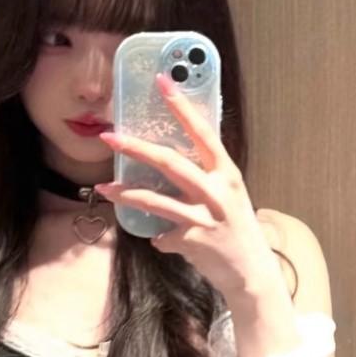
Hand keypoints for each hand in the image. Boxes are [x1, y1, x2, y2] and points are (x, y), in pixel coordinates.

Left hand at [96, 72, 279, 300]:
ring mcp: (205, 217)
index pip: (203, 132)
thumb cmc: (238, 231)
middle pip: (170, 162)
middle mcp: (217, 191)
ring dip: (126, 193)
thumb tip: (173, 163)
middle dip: (136, 148)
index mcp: (227, 173)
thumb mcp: (229, 196)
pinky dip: (158, 238)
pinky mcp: (192, 241)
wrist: (251, 274)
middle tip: (110, 137)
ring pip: (156, 200)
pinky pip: (162, 235)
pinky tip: (162, 241)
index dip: (181, 107)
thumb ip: (207, 178)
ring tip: (103, 187)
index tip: (162, 82)